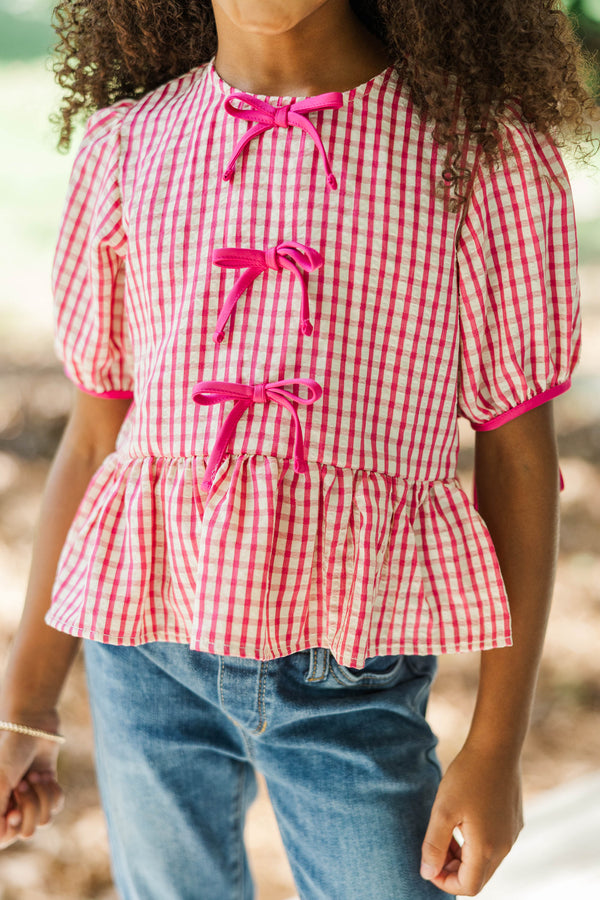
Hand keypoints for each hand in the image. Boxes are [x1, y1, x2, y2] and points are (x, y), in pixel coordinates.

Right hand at [0, 724, 64, 848]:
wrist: (33, 725)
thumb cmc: (10, 752)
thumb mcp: (0, 783)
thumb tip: (0, 840)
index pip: (4, 838)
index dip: (12, 829)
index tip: (13, 813)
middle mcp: (12, 806)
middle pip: (27, 832)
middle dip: (29, 806)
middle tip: (22, 784)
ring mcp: (32, 799)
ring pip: (44, 820)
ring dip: (41, 795)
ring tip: (33, 776)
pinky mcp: (48, 789)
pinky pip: (57, 805)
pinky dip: (53, 790)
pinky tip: (44, 775)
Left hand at [420, 742, 523, 895]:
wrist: (496, 746)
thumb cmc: (467, 776)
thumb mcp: (443, 809)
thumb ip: (434, 845)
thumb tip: (427, 874)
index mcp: (487, 848)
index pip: (468, 886)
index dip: (445, 882)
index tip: (429, 864)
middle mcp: (504, 846)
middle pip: (478, 877)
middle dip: (453, 871)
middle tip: (435, 849)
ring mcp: (512, 834)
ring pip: (486, 862)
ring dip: (464, 857)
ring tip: (446, 832)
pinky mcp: (514, 822)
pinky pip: (494, 845)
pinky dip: (476, 844)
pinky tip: (462, 820)